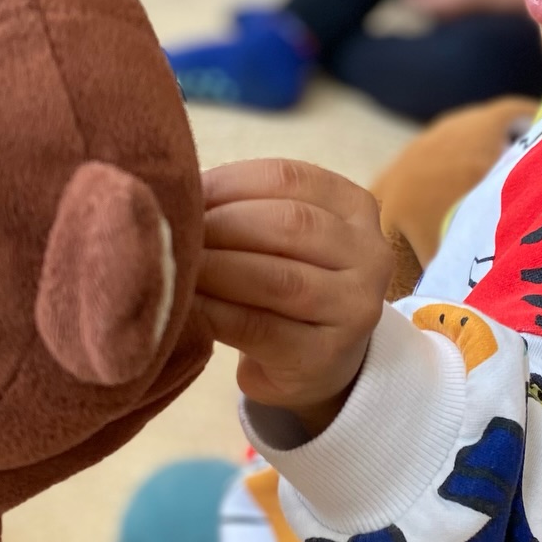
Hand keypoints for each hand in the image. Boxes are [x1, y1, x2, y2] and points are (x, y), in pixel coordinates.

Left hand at [198, 159, 393, 430]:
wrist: (317, 364)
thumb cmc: (287, 283)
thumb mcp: (283, 235)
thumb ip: (247, 206)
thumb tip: (180, 189)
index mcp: (356, 207)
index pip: (288, 177)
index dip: (228, 182)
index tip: (185, 194)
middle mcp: (370, 254)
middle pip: (288, 224)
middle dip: (220, 225)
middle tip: (171, 233)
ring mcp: (354, 308)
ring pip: (278, 279)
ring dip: (215, 270)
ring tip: (174, 268)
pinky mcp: (325, 355)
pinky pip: (260, 327)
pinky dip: (215, 314)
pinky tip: (185, 307)